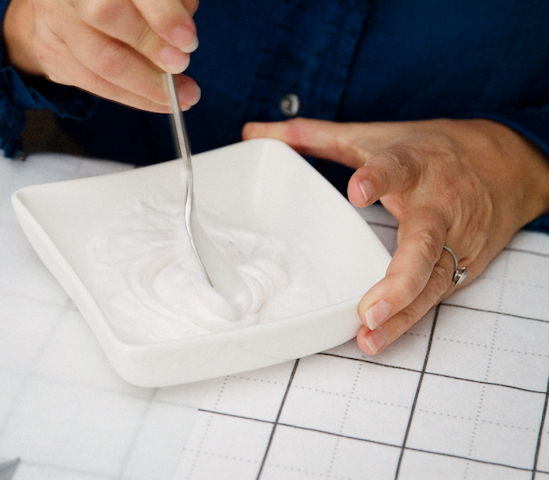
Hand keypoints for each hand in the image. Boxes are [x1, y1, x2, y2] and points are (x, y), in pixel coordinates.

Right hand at [3, 0, 200, 111]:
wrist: (70, 5)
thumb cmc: (123, 1)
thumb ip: (166, 4)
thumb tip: (182, 38)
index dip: (161, 15)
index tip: (188, 40)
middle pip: (106, 17)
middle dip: (152, 48)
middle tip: (181, 65)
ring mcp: (54, 21)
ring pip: (101, 61)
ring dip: (146, 85)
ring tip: (178, 95)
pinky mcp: (50, 51)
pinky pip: (93, 84)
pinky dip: (131, 96)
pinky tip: (155, 100)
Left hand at [243, 118, 548, 354]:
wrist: (508, 164)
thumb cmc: (435, 151)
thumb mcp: (376, 137)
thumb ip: (314, 135)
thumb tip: (255, 129)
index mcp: (416, 164)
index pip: (398, 168)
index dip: (379, 178)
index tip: (358, 190)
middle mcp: (440, 205)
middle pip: (425, 243)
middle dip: (400, 277)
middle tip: (369, 306)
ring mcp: (456, 240)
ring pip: (433, 281)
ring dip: (402, 313)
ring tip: (369, 334)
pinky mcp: (464, 266)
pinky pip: (435, 296)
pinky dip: (408, 319)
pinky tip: (380, 336)